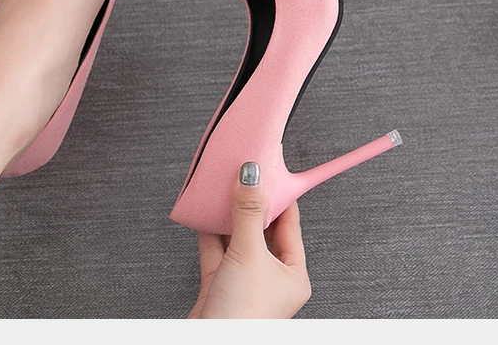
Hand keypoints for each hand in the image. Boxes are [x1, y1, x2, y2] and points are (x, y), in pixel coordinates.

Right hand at [188, 162, 310, 318]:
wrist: (211, 343)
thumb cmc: (244, 314)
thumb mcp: (250, 253)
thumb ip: (247, 211)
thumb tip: (250, 176)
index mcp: (293, 273)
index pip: (290, 224)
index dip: (279, 195)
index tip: (268, 171)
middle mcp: (270, 277)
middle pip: (262, 229)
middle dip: (250, 202)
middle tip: (242, 175)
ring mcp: (243, 280)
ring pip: (237, 237)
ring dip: (228, 214)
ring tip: (222, 188)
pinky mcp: (219, 284)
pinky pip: (215, 249)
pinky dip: (209, 230)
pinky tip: (204, 212)